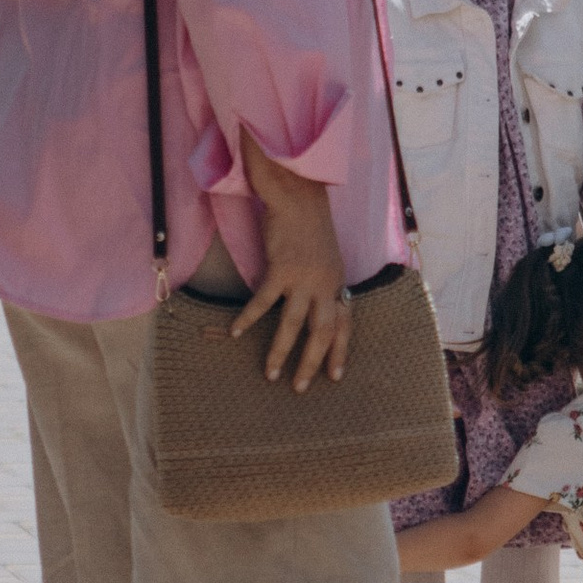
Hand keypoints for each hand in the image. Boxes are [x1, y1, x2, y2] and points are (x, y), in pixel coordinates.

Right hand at [237, 134, 351, 391]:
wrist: (300, 195)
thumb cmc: (309, 225)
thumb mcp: (326, 257)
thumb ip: (323, 281)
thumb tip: (320, 302)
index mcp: (338, 282)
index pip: (345, 323)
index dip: (341, 351)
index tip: (335, 376)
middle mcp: (325, 284)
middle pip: (323, 333)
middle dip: (312, 363)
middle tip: (300, 387)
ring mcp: (304, 278)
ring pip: (293, 325)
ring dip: (281, 352)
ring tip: (271, 374)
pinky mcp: (282, 269)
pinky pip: (263, 302)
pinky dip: (248, 319)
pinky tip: (236, 333)